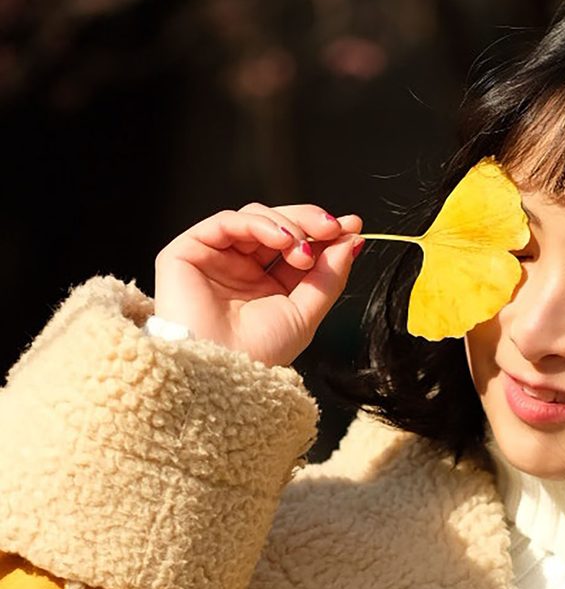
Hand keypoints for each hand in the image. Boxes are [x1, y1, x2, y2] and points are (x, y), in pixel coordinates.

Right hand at [154, 204, 363, 365]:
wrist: (221, 371)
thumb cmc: (259, 354)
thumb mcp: (306, 314)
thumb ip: (329, 276)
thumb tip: (352, 240)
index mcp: (268, 285)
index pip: (298, 246)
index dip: (324, 233)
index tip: (352, 225)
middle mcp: (241, 269)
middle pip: (278, 224)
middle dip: (309, 222)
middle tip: (333, 229)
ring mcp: (216, 258)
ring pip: (255, 217)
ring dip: (288, 226)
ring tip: (302, 252)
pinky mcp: (188, 251)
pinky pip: (226, 221)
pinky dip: (258, 223)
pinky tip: (282, 239)